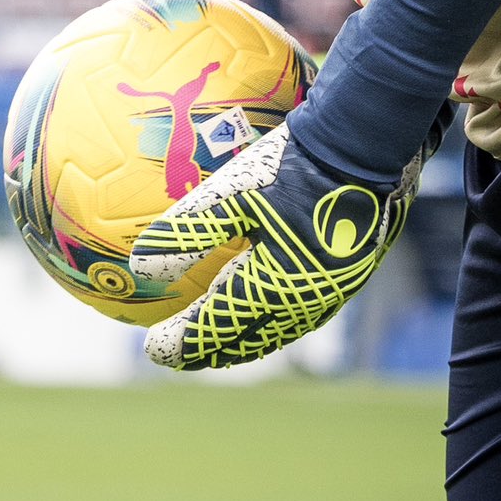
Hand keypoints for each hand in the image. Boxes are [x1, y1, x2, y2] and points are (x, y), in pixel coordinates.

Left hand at [131, 114, 445, 371]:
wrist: (362, 144)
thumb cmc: (292, 166)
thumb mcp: (231, 194)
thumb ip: (187, 231)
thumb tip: (138, 266)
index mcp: (274, 287)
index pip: (221, 325)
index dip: (186, 341)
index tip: (154, 349)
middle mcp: (305, 300)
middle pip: (250, 338)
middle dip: (211, 348)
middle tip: (179, 355)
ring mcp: (331, 289)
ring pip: (279, 329)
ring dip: (243, 338)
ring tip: (217, 341)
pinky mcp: (349, 269)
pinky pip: (303, 309)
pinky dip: (273, 318)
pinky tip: (264, 304)